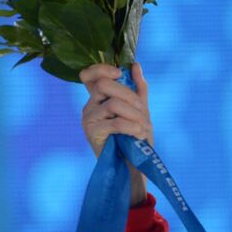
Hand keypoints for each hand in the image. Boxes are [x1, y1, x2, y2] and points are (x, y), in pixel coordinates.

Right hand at [80, 62, 151, 206]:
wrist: (133, 166)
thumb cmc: (135, 138)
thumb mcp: (141, 111)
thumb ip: (139, 89)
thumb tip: (136, 65)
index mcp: (99, 98)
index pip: (88, 74)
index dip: (101, 68)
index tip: (119, 73)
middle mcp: (89, 105)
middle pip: (104, 84)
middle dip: (130, 97)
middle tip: (143, 113)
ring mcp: (88, 118)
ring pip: (113, 104)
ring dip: (135, 116)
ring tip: (143, 129)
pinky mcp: (91, 132)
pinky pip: (115, 122)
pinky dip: (132, 127)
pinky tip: (139, 134)